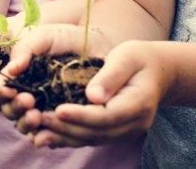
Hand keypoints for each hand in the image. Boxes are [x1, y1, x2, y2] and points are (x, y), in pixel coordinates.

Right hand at [0, 24, 103, 131]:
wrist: (98, 43)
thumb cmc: (67, 38)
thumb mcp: (44, 38)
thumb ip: (24, 50)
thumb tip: (11, 71)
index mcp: (18, 75)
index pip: (1, 89)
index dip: (0, 93)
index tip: (9, 90)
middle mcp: (27, 94)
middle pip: (9, 110)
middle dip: (14, 108)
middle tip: (28, 100)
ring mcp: (44, 109)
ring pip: (25, 125)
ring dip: (26, 124)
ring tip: (37, 116)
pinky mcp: (62, 121)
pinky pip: (49, 135)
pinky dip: (45, 137)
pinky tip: (48, 133)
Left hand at [2, 35, 166, 148]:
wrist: (159, 72)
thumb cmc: (140, 58)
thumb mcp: (128, 56)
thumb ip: (111, 75)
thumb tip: (92, 96)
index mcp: (138, 103)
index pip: (107, 115)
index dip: (81, 115)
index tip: (58, 109)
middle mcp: (134, 124)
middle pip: (97, 132)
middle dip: (66, 128)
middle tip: (39, 118)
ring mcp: (125, 131)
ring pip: (92, 139)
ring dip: (63, 137)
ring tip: (37, 132)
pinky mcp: (115, 132)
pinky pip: (91, 138)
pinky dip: (69, 138)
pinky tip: (48, 136)